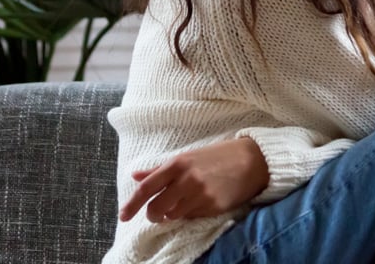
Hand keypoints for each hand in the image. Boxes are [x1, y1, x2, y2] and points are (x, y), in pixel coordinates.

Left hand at [118, 138, 269, 222]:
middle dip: (153, 215)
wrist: (251, 160)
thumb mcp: (186, 157)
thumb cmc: (217, 157)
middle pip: (157, 208)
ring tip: (185, 202)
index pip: (147, 188)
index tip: (123, 215)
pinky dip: (191, 213)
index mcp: (177, 164)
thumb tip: (135, 176)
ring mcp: (200, 195)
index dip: (132, 204)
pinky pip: (193, 217)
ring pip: (174, 215)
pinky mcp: (213, 207)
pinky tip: (202, 201)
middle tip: (156, 214)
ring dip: (174, 213)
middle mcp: (186, 180)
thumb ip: (160, 169)